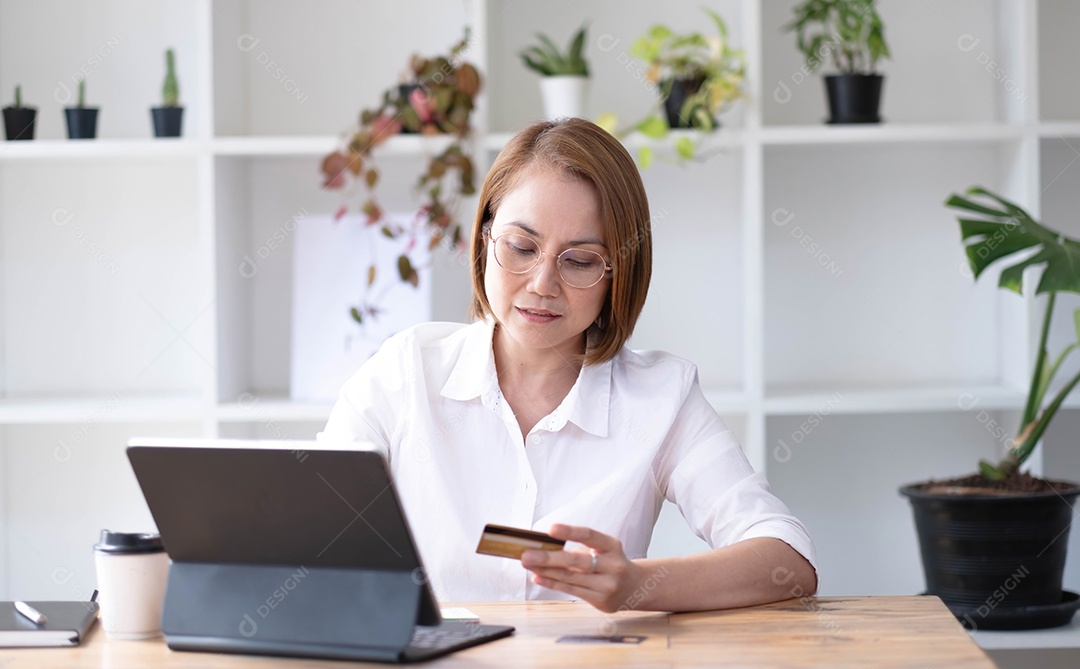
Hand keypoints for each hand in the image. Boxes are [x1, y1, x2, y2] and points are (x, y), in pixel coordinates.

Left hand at [520, 523, 644, 612]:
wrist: (635, 587)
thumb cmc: (610, 563)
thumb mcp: (602, 549)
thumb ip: (579, 548)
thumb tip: (544, 547)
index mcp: (612, 546)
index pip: (590, 535)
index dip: (570, 532)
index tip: (551, 529)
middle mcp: (613, 565)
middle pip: (576, 561)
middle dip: (549, 558)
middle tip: (527, 554)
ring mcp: (608, 585)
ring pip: (571, 578)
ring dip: (545, 571)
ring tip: (528, 564)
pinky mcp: (601, 600)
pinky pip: (571, 590)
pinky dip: (552, 583)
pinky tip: (538, 577)